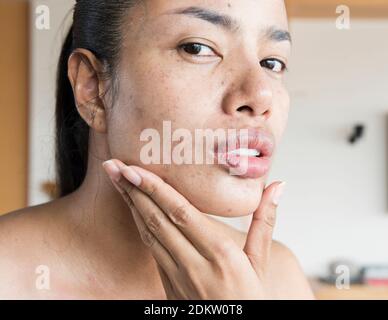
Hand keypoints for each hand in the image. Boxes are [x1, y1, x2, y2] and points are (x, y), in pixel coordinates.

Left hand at [103, 159, 285, 299]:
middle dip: (133, 190)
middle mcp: (194, 263)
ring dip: (131, 204)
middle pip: (157, 219)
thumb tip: (278, 186)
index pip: (180, 213)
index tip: (135, 169)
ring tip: (117, 181)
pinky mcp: (168, 284)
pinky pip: (150, 249)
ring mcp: (177, 276)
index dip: (155, 189)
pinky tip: (133, 208)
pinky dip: (139, 225)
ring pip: (148, 233)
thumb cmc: (250, 298)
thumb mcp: (262, 262)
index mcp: (220, 253)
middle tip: (113, 166)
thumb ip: (265, 221)